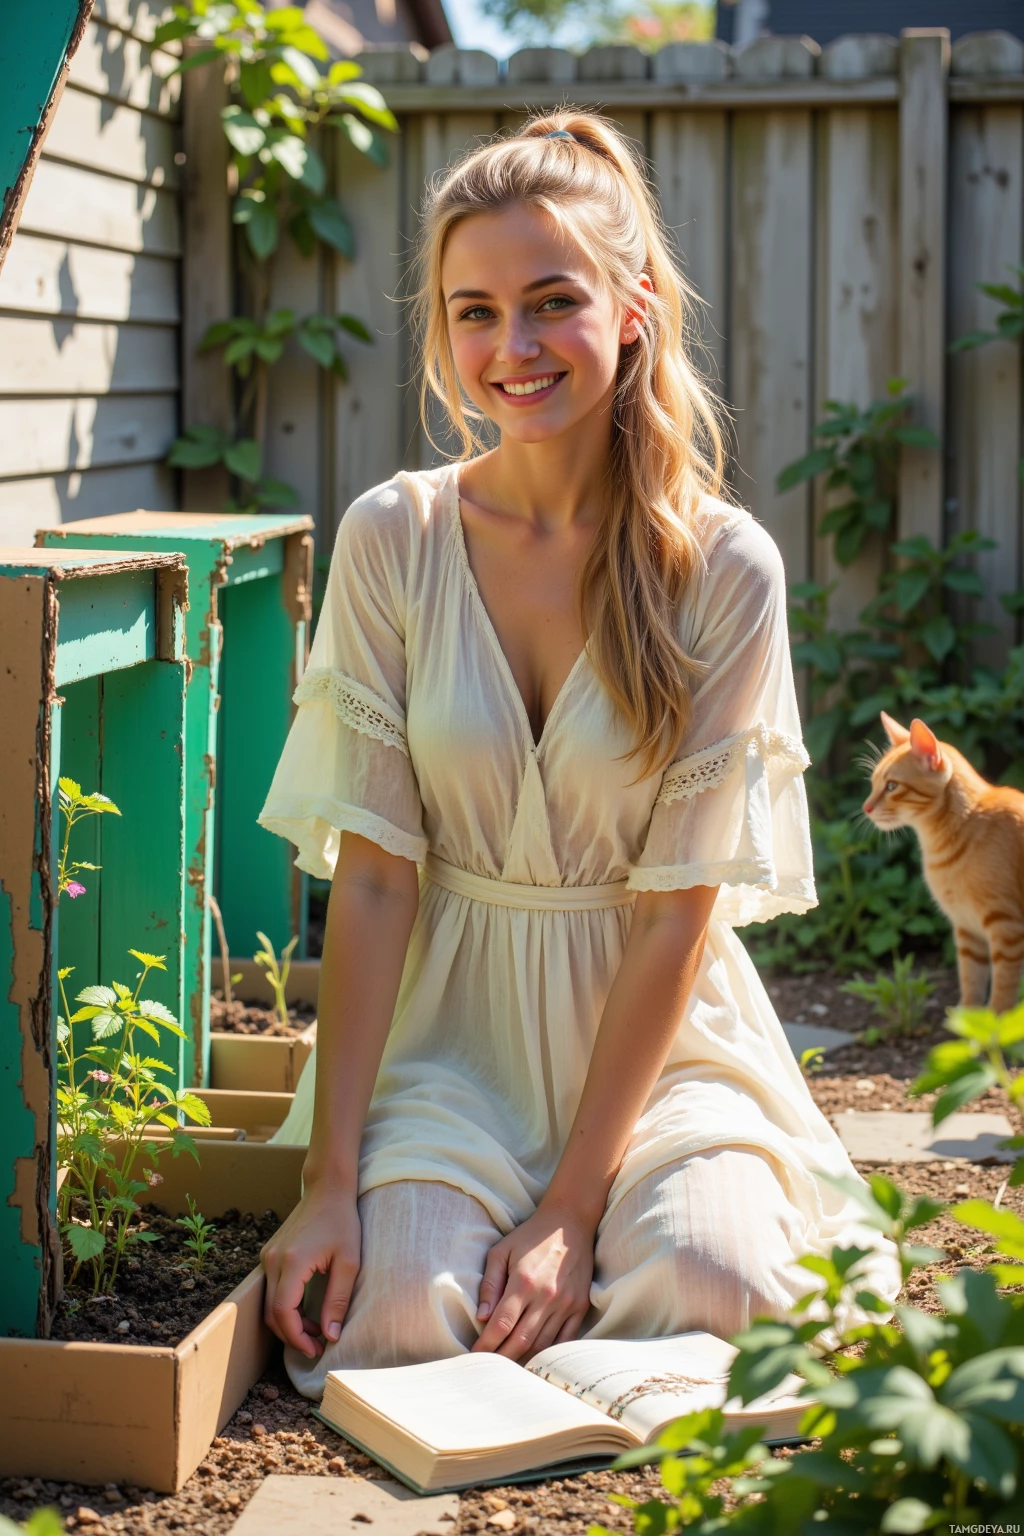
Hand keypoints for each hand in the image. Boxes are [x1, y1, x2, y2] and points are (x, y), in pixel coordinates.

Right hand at [260, 1181, 360, 1358]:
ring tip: (315, 1330)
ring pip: (269, 1304)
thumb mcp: (348, 1262)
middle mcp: (273, 1260)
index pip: (283, 1312)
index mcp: (292, 1261)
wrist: (327, 1189)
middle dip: (292, 1335)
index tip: (315, 1349)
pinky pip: (272, 1290)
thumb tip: (330, 1336)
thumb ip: (338, 1300)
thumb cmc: (342, 1221)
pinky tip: (307, 1311)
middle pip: (271, 1313)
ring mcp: (268, 1256)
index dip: (297, 1337)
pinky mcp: (270, 1254)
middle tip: (316, 1345)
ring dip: (289, 1322)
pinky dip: (285, 1306)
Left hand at [470, 1200, 594, 1361]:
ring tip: (508, 1364)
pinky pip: (565, 1339)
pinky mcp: (580, 1306)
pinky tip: (536, 1357)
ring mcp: (566, 1303)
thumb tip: (481, 1316)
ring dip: (523, 1358)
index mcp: (524, 1281)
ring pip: (542, 1344)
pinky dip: (549, 1352)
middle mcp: (546, 1296)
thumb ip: (490, 1284)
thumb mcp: (501, 1251)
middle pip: (521, 1340)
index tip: (475, 1354)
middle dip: (501, 1357)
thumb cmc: (530, 1236)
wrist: (569, 1222)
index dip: (486, 1343)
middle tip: (489, 1366)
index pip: (502, 1324)